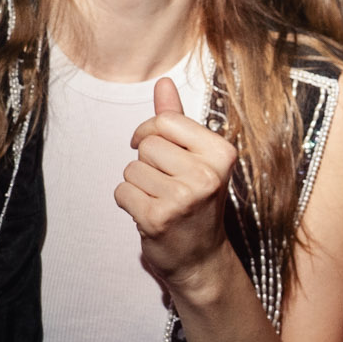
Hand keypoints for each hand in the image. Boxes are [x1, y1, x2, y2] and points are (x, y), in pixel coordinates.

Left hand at [117, 76, 238, 295]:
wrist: (201, 259)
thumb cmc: (197, 203)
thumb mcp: (196, 158)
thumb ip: (178, 120)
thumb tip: (163, 82)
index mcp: (220, 153)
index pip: (165, 120)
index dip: (150, 132)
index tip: (154, 148)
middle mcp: (206, 174)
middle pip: (147, 144)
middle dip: (147, 162)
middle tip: (166, 184)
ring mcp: (182, 198)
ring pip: (132, 169)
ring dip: (138, 184)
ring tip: (160, 200)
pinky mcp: (157, 218)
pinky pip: (122, 192)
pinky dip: (128, 202)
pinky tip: (149, 214)